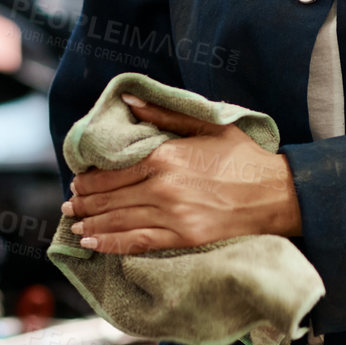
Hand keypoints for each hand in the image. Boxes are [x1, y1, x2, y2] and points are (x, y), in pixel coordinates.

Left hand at [61, 94, 302, 252]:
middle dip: (85, 202)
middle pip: (111, 197)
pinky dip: (110, 244)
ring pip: (118, 221)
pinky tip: (93, 244)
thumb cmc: (243, 157)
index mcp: (166, 157)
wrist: (275, 193)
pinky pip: (137, 242)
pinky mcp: (183, 238)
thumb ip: (163, 115)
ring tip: (76, 224)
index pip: (114, 170)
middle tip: (70, 204)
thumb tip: (127, 100)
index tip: (77, 181)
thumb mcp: (206, 126)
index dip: (90, 178)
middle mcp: (163, 187)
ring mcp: (172, 215)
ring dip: (91, 224)